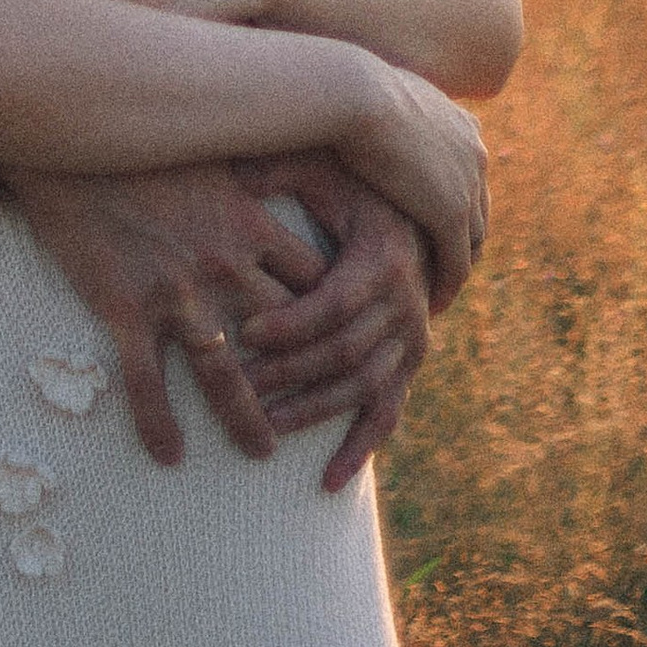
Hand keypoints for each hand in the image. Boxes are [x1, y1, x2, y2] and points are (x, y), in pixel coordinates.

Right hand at [1, 161, 328, 469]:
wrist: (72, 126)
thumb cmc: (142, 129)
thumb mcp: (209, 145)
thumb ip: (245, 170)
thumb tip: (275, 171)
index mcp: (248, 221)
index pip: (312, 281)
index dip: (332, 314)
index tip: (342, 338)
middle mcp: (222, 262)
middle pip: (283, 335)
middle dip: (305, 376)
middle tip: (319, 410)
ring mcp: (174, 291)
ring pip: (224, 373)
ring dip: (246, 419)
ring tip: (261, 454)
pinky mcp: (124, 306)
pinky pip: (146, 382)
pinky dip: (158, 424)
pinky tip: (167, 456)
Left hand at [231, 153, 433, 493]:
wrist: (409, 200)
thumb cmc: (351, 180)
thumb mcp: (321, 165)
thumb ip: (280, 166)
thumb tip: (233, 165)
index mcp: (385, 255)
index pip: (335, 304)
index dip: (291, 324)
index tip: (245, 333)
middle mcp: (408, 301)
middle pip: (346, 352)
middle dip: (290, 372)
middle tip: (241, 386)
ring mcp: (413, 336)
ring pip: (363, 386)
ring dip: (314, 412)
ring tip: (265, 425)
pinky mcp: (408, 360)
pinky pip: (389, 411)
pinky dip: (360, 447)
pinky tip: (328, 481)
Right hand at [341, 60, 489, 309]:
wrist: (353, 93)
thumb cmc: (346, 88)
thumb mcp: (374, 90)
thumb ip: (382, 103)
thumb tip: (356, 99)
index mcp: (461, 123)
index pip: (468, 175)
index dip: (453, 203)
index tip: (432, 227)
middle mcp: (474, 152)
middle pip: (477, 211)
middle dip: (460, 241)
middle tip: (436, 268)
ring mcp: (467, 184)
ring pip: (471, 243)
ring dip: (454, 270)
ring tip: (432, 293)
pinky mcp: (451, 213)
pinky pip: (456, 263)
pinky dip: (446, 287)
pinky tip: (429, 305)